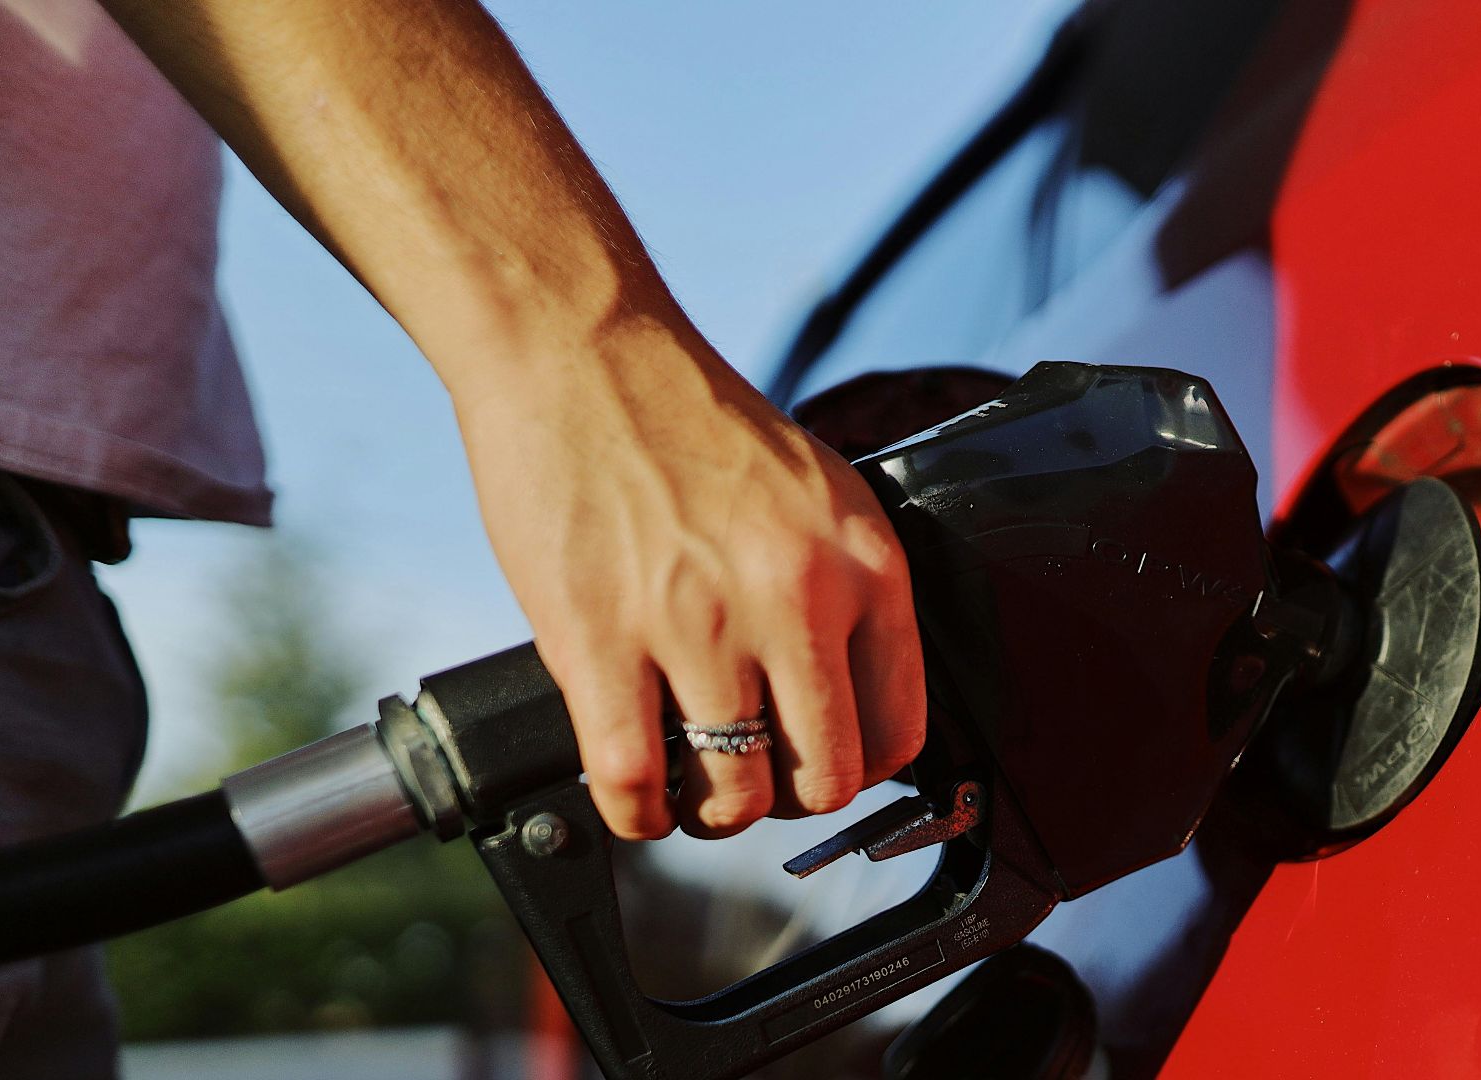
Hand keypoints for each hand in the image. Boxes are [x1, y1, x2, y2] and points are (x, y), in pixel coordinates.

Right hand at [452, 320, 926, 838]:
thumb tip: (843, 692)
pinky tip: (632, 795)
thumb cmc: (689, 420)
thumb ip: (841, 588)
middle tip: (752, 777)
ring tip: (687, 781)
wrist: (581, 350)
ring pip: (734, 797)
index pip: (900, 730)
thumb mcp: (816, 491)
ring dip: (709, 812)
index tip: (818, 763)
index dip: (856, 768)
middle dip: (787, 800)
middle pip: (825, 781)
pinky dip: (635, 815)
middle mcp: (794, 598)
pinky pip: (634, 785)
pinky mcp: (600, 640)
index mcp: (861, 561)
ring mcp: (697, 624)